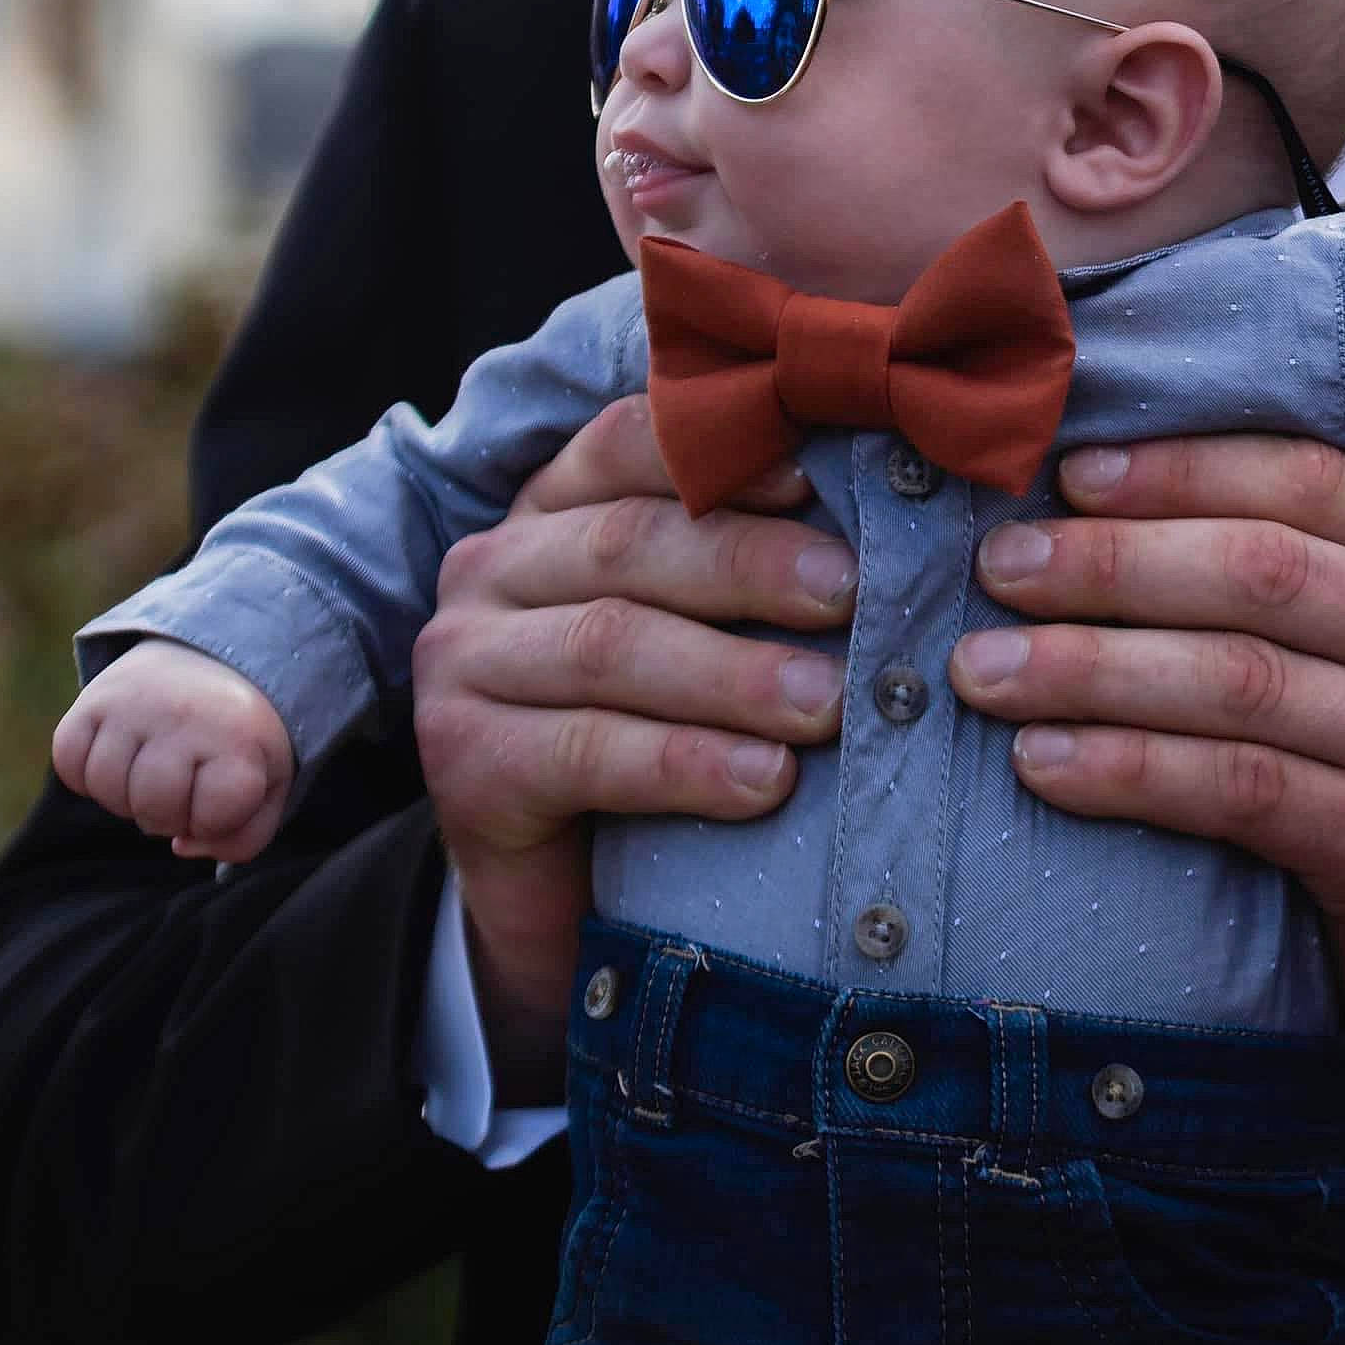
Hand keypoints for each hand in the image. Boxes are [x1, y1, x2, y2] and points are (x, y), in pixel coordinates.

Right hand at [51, 639, 293, 862]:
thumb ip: (243, 837)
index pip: (213, 818)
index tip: (224, 792)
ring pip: (106, 790)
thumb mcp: (269, 785)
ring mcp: (134, 704)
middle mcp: (185, 715)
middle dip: (167, 815)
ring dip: (125, 798)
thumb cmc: (241, 740)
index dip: (215, 822)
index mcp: (239, 737)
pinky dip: (86, 775)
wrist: (216, 663)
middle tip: (183, 786)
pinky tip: (120, 759)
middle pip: (154, 810)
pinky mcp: (93, 697)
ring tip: (151, 772)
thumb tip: (180, 846)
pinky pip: (68, 762)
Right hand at [409, 395, 854, 1071]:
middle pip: (628, 544)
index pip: (625, 447)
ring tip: (829, 704)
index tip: (817, 478)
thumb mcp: (699, 632)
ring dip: (733, 674)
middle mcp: (492, 567)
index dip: (719, 456)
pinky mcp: (462, 762)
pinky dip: (686, 764)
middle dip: (750, 566)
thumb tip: (883, 530)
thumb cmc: (655, 733)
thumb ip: (748, 570)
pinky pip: (587, 752)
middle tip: (853, 595)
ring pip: (611, 647)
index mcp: (551, 509)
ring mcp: (463, 663)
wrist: (562, 897)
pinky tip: (765, 782)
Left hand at [948, 433, 1344, 1081]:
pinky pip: (1239, 789)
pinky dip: (1128, 769)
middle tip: (999, 568)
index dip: (1181, 473)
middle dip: (1112, 564)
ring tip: (984, 671)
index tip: (1067, 478)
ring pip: (1237, 678)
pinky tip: (1042, 763)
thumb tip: (1087, 502)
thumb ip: (1273, 575)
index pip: (1308, 483)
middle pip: (1262, 573)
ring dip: (1091, 668)